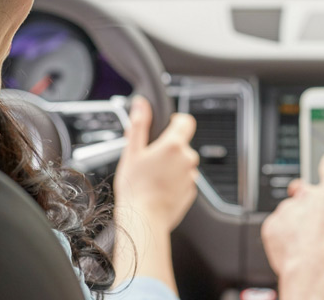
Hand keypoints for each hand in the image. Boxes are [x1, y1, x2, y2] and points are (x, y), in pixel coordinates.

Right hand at [113, 96, 199, 230]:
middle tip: (148, 159)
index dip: (176, 121)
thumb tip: (141, 104)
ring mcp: (191, 176)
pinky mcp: (191, 191)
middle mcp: (187, 159)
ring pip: (182, 163)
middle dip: (168, 148)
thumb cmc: (135, 188)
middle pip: (182, 144)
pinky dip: (173, 181)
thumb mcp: (132, 152)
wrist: (143, 220)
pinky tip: (158, 188)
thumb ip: (139, 124)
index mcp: (174, 145)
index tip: (166, 127)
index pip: (186, 121)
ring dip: (171, 166)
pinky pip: (183, 179)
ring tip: (152, 177)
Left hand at [262, 152, 323, 299]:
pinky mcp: (272, 227)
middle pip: (308, 190)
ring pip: (294, 211)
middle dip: (314, 204)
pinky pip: (279, 228)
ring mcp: (287, 210)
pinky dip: (286, 237)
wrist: (317, 274)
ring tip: (311, 245)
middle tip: (323, 224)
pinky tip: (298, 250)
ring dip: (300, 223)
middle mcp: (308, 195)